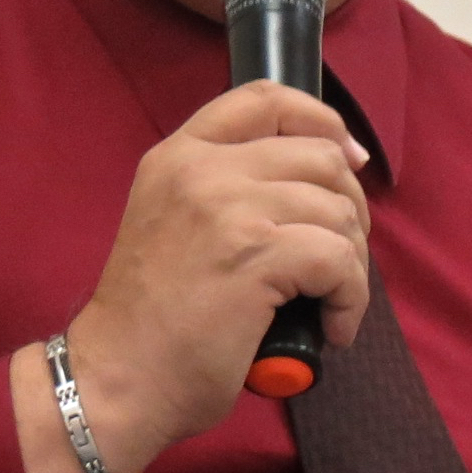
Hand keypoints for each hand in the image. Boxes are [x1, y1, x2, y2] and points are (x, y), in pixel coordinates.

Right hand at [25, 80, 371, 472]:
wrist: (119, 374)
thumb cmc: (150, 316)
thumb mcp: (172, 221)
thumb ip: (224, 190)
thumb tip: (318, 182)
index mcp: (177, 156)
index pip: (264, 98)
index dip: (320, 119)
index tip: (346, 157)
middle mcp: (201, 169)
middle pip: (320, 155)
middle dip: (349, 206)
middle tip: (337, 256)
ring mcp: (229, 209)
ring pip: (339, 210)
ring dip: (352, 261)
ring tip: (329, 300)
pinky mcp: (257, 256)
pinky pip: (341, 260)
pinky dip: (352, 300)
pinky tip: (331, 327)